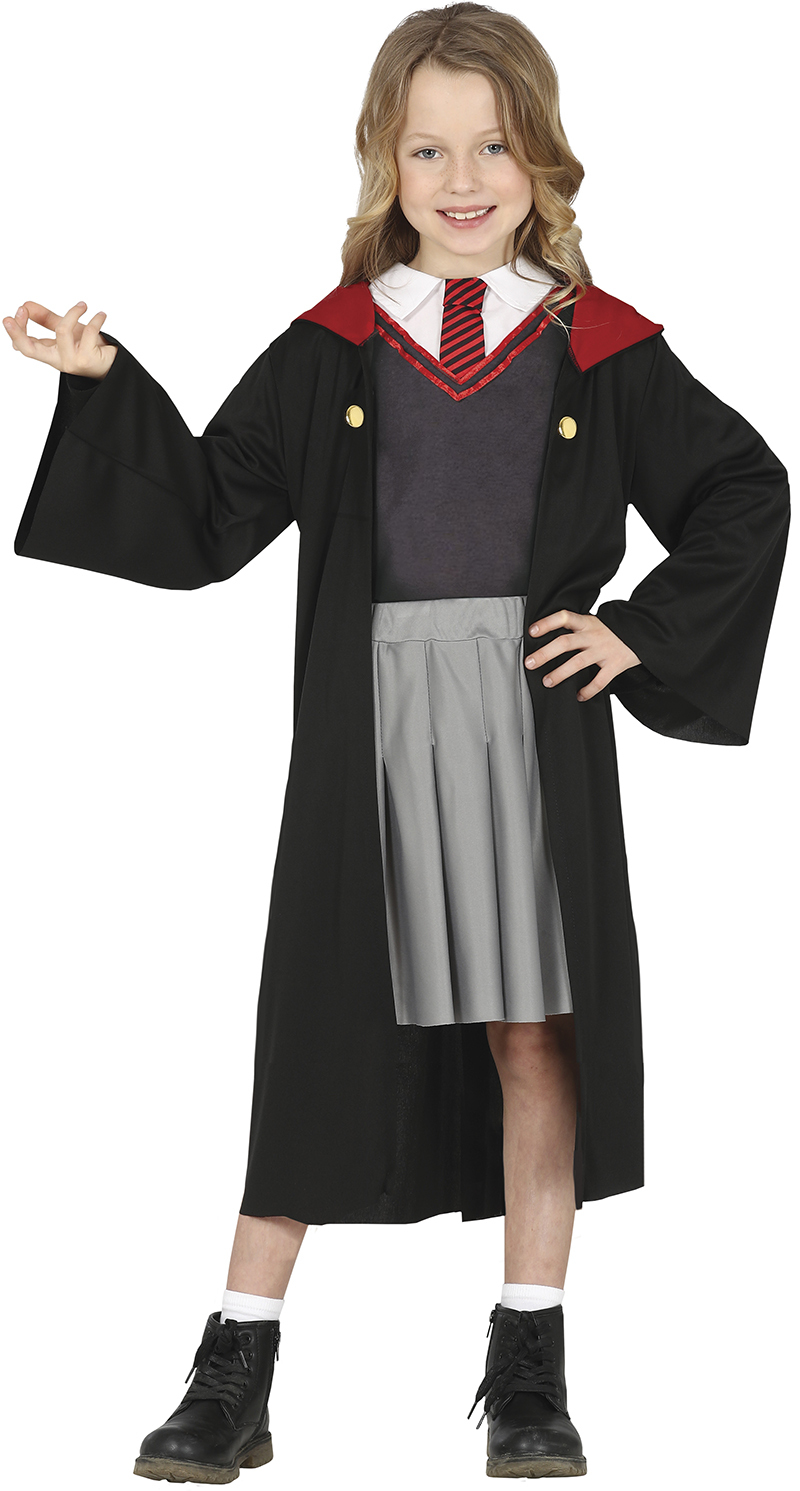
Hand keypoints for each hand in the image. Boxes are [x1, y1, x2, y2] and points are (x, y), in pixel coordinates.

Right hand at [3, 300, 116, 379]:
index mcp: (50, 354)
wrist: (112, 364)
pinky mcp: (87, 360)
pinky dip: (96, 319)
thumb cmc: (89, 348)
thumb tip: (26, 304)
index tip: (14, 313)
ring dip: (73, 312)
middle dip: (19, 331)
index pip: (25, 345)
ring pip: (62, 330)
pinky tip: (101, 315)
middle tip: (20, 308)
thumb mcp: (67, 332)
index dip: (16, 331)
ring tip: (83, 306)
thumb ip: (47, 319)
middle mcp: (58, 360)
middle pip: (30, 349)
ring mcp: (72, 362)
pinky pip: (89, 332)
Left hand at [525, 608, 640, 701]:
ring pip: (578, 663)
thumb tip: (549, 638)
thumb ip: (577, 629)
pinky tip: (579, 696)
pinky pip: (600, 680)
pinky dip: (588, 690)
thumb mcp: (595, 622)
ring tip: (547, 681)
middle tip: (529, 663)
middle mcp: (593, 635)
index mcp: (587, 623)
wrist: (645, 632)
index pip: (564, 617)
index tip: (532, 631)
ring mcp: (604, 650)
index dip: (547, 623)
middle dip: (545, 654)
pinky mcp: (616, 665)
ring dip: (560, 673)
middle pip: (565, 643)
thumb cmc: (615, 629)